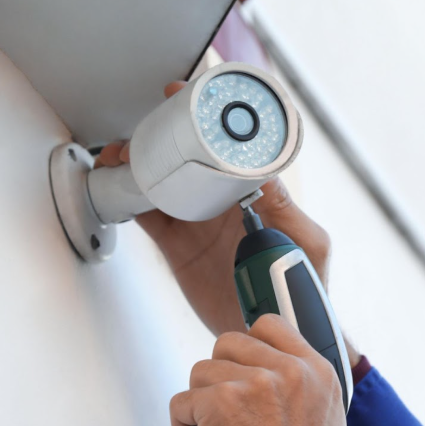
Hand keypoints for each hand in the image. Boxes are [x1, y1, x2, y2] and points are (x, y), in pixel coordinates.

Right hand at [97, 83, 354, 344]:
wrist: (272, 328)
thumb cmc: (303, 282)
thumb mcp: (307, 242)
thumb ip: (289, 211)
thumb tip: (265, 175)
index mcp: (250, 190)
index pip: (224, 145)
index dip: (200, 118)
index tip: (180, 97)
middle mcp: (219, 199)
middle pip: (182, 157)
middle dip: (156, 137)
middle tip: (137, 133)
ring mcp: (195, 220)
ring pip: (158, 181)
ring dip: (135, 164)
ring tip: (117, 157)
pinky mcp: (176, 245)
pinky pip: (147, 215)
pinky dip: (129, 199)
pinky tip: (117, 187)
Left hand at [170, 314, 346, 425]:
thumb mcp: (323, 424)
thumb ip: (301, 385)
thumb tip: (270, 361)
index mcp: (318, 374)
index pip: (272, 325)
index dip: (248, 344)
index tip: (240, 366)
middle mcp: (290, 372)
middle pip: (229, 342)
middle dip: (219, 377)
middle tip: (227, 413)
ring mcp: (255, 382)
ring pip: (201, 372)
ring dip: (202, 406)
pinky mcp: (220, 400)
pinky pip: (181, 403)